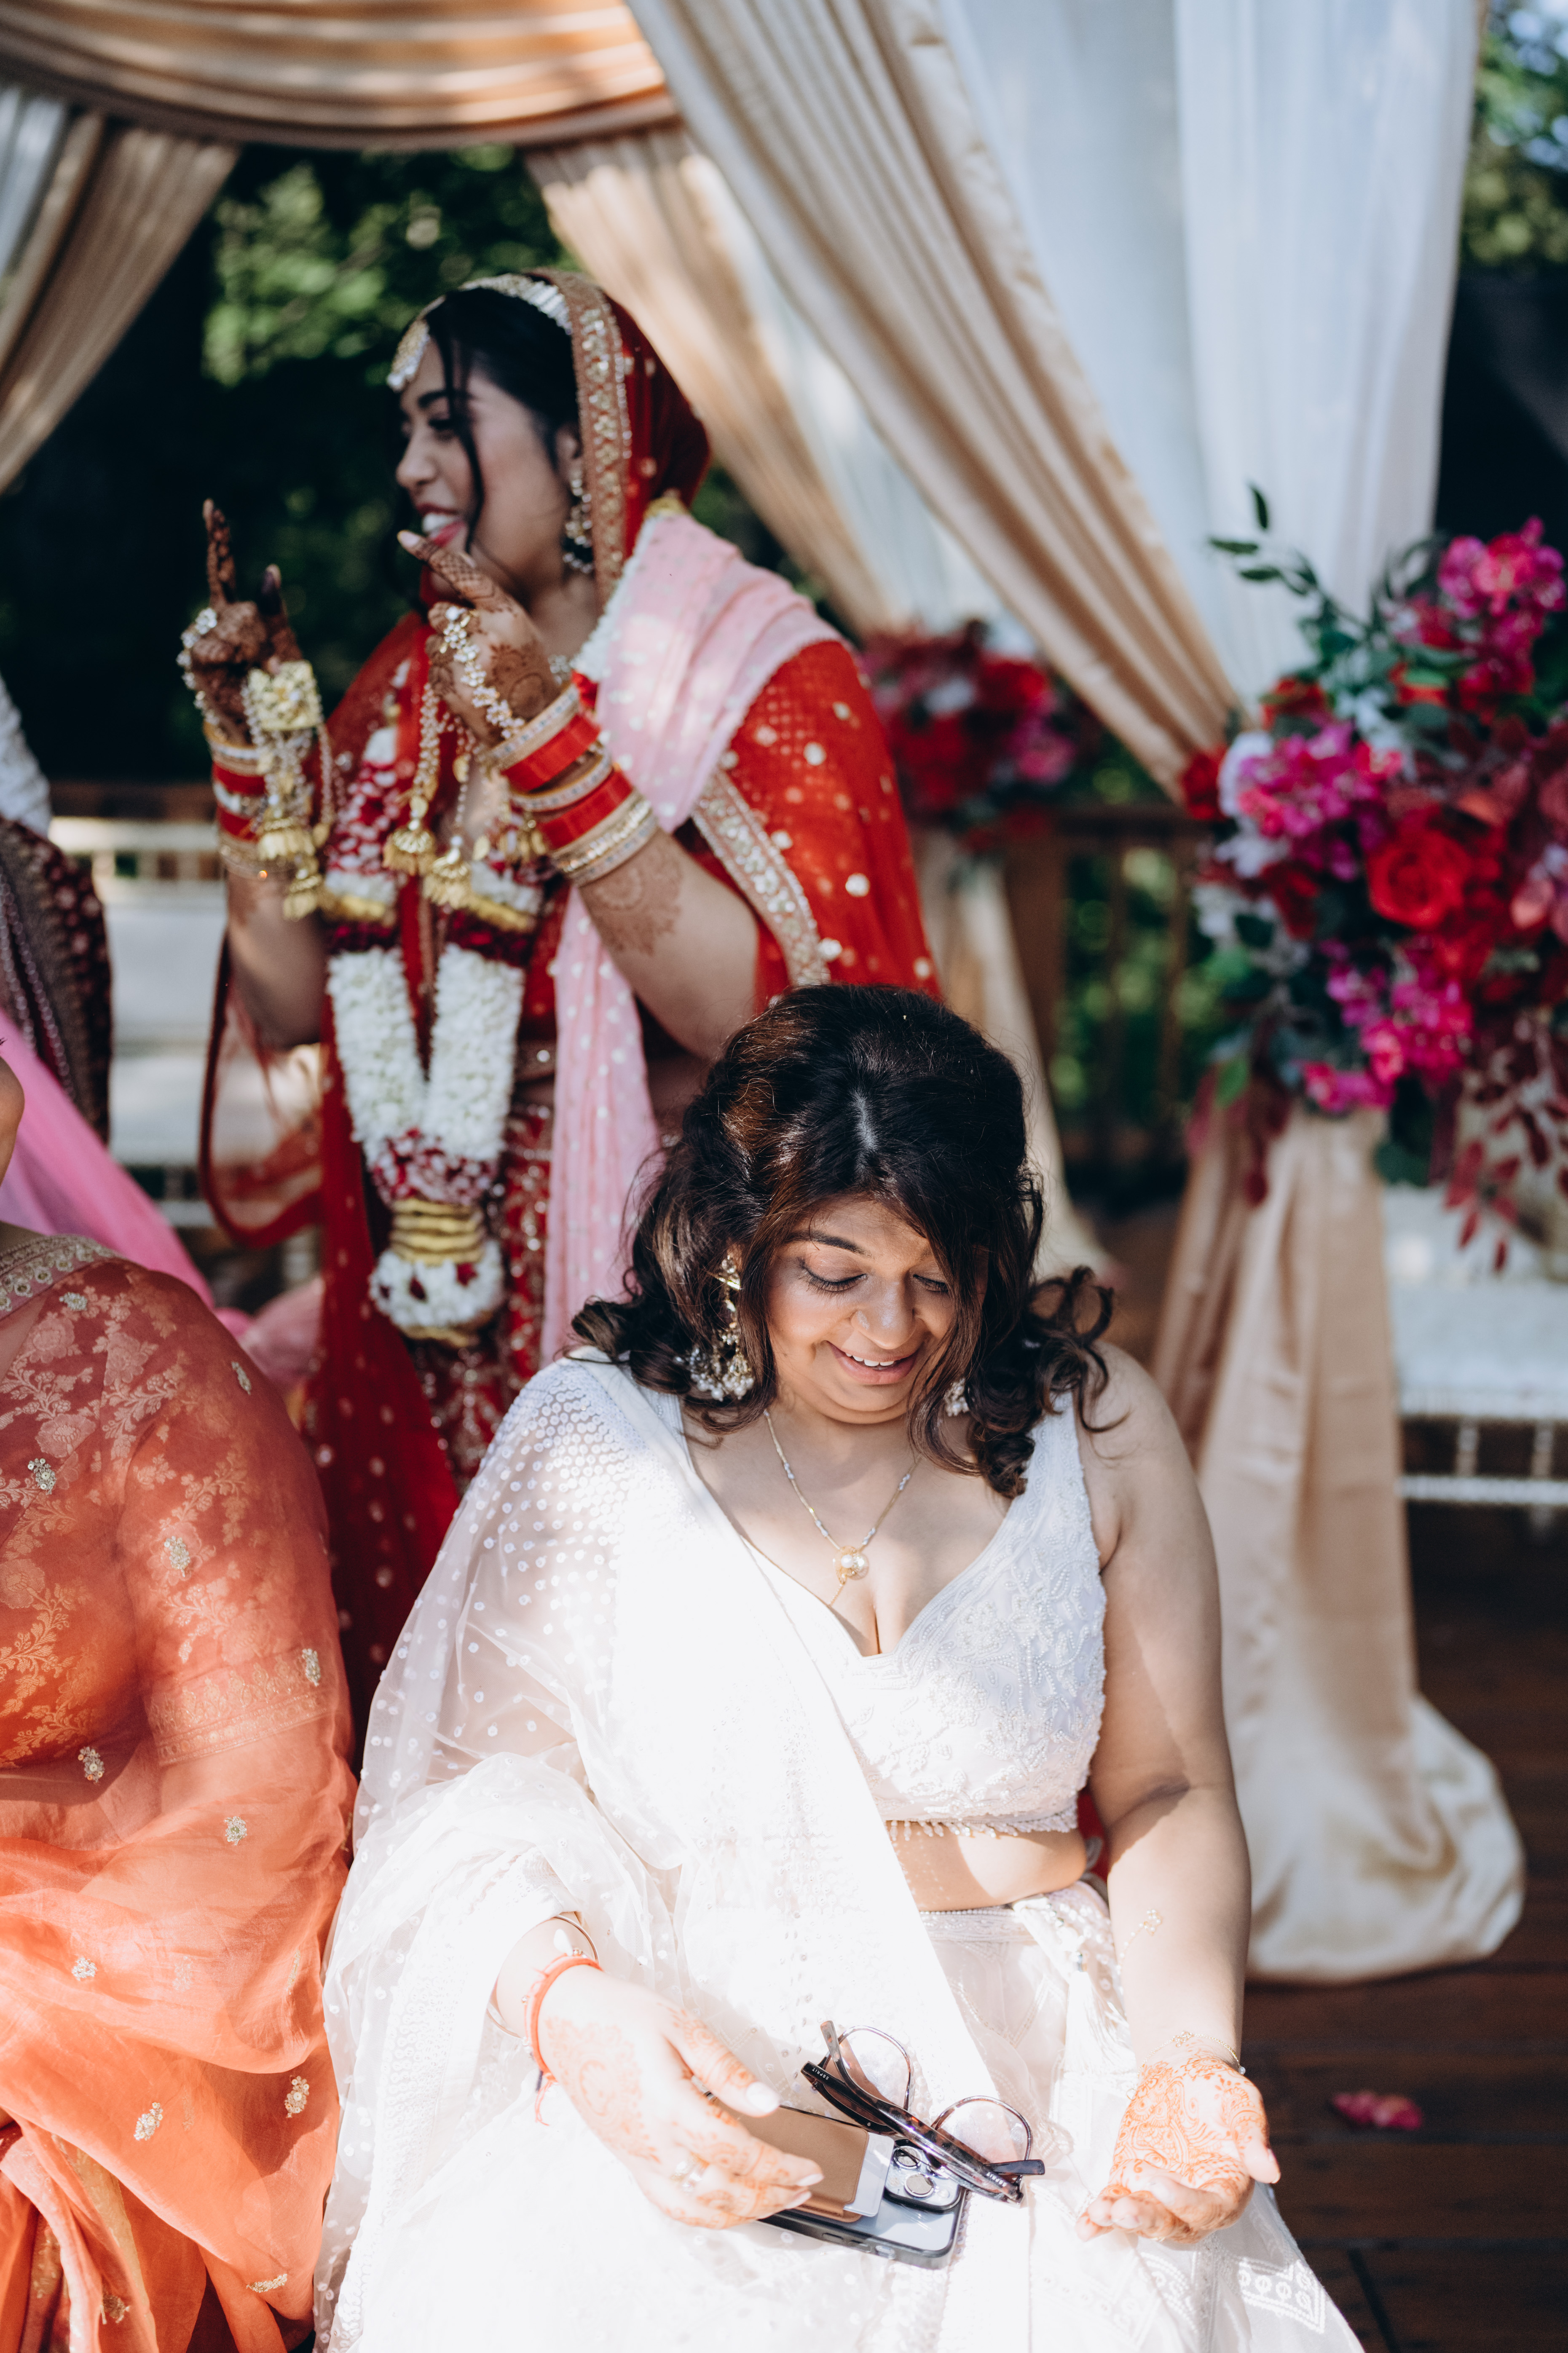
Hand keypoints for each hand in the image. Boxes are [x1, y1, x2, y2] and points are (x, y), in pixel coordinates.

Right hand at [183, 502, 301, 743]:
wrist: (271, 731)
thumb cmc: (280, 692)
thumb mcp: (287, 646)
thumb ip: (275, 610)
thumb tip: (271, 568)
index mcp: (239, 613)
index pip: (225, 569)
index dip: (218, 539)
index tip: (211, 506)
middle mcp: (216, 621)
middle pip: (236, 599)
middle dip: (260, 632)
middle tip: (273, 665)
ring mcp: (205, 639)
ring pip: (234, 622)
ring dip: (256, 649)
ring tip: (263, 675)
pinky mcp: (199, 659)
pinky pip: (222, 645)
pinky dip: (242, 660)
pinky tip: (246, 674)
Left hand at [399, 531, 557, 741]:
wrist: (533, 723)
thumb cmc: (525, 668)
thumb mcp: (517, 626)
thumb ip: (486, 596)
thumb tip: (457, 556)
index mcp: (507, 614)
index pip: (464, 575)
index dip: (432, 554)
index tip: (404, 537)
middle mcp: (487, 633)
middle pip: (439, 612)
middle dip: (450, 626)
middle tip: (474, 647)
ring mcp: (468, 662)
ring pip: (433, 642)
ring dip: (447, 653)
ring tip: (476, 671)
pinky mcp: (452, 686)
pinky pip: (433, 668)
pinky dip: (447, 676)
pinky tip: (470, 687)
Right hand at [535, 1966, 822, 2230]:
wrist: (565, 2023)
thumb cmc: (621, 2017)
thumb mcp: (683, 2026)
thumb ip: (727, 2070)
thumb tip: (769, 2104)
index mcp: (669, 2105)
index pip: (735, 2152)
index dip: (779, 2165)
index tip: (808, 2165)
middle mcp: (653, 2143)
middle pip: (721, 2191)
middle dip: (771, 2195)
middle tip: (805, 2185)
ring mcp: (638, 2158)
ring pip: (696, 2209)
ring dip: (743, 2213)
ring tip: (778, 2200)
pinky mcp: (630, 2161)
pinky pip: (669, 2205)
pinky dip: (705, 2215)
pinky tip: (729, 2204)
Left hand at [1077, 2050, 1278, 2246]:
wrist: (1183, 2072)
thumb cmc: (1219, 2091)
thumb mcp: (1243, 2103)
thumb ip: (1254, 2136)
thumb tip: (1271, 2171)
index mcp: (1225, 2190)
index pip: (1208, 2211)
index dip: (1184, 2202)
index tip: (1158, 2181)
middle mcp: (1192, 2202)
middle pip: (1173, 2225)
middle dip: (1148, 2220)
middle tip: (1123, 2209)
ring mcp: (1159, 2195)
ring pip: (1143, 2218)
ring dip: (1121, 2219)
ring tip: (1101, 2212)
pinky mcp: (1132, 2183)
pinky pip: (1116, 2204)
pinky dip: (1100, 2218)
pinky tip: (1085, 2225)